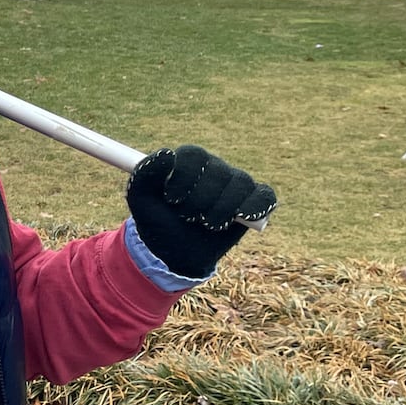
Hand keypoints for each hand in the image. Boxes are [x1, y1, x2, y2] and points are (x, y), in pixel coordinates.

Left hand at [125, 146, 276, 278]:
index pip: (194, 155)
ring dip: (222, 208)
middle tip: (187, 216)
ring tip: (206, 223)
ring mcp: (237, 184)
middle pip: (218, 171)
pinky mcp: (255, 202)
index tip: (171, 199)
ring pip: (241, 183)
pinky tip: (241, 218)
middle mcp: (215, 168)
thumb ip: (146, 173)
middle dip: (200, 199)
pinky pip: (265, 196)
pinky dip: (255, 207)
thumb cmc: (157, 220)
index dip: (184, 176)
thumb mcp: (140, 198)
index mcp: (188, 161)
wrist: (176, 250)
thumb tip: (166, 153)